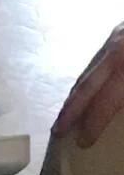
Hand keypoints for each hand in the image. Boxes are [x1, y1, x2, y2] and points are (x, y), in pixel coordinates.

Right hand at [53, 23, 123, 147]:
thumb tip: (120, 113)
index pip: (105, 101)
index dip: (93, 124)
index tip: (81, 143)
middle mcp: (115, 51)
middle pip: (86, 84)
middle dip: (70, 109)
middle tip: (56, 130)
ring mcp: (114, 38)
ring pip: (89, 70)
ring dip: (75, 93)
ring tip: (65, 113)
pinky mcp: (118, 31)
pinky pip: (96, 60)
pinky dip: (87, 77)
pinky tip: (86, 88)